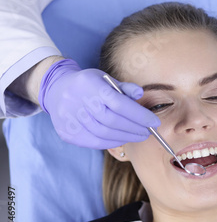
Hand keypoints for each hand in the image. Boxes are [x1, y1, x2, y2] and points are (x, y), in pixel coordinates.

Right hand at [38, 58, 159, 148]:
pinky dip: (112, 143)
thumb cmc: (88, 84)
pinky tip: (122, 139)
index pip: (119, 104)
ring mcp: (70, 119)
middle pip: (113, 121)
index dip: (139, 115)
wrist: (56, 91)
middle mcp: (78, 102)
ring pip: (104, 134)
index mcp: (90, 85)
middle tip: (148, 131)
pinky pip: (94, 142)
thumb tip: (140, 94)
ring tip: (138, 136)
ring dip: (126, 137)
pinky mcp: (68, 133)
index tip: (154, 122)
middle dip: (134, 128)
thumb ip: (124, 87)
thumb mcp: (105, 79)